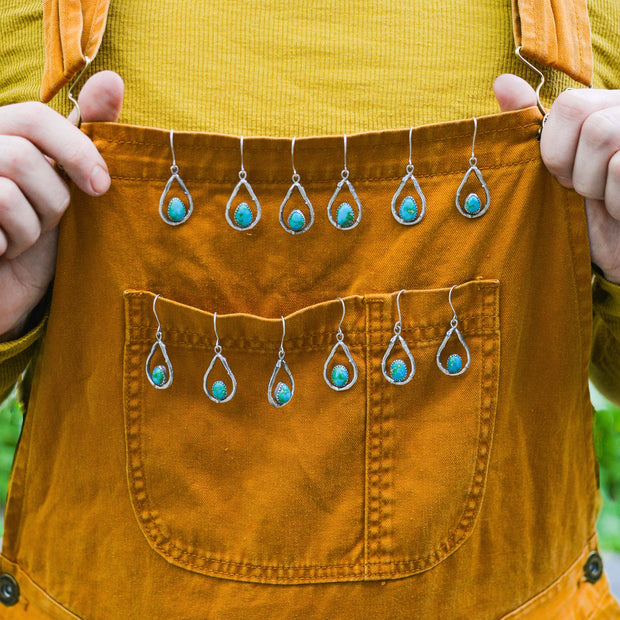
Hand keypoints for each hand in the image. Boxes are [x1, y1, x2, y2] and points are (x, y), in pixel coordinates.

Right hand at [0, 71, 123, 340]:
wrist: (7, 289)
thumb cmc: (39, 237)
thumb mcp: (67, 186)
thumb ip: (86, 136)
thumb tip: (113, 80)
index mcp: (0, 135)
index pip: (36, 117)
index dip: (76, 150)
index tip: (102, 187)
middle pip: (25, 159)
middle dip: (52, 202)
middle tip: (48, 223)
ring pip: (7, 194)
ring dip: (30, 231)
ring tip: (21, 240)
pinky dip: (6, 249)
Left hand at [494, 74, 619, 283]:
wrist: (617, 253)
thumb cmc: (586, 216)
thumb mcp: (554, 170)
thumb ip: (531, 126)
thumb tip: (502, 82)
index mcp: (606, 110)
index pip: (569, 105)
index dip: (555, 148)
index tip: (561, 176)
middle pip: (587, 123)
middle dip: (574, 169)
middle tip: (584, 190)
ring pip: (603, 137)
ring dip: (594, 184)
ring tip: (604, 199)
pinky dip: (614, 199)